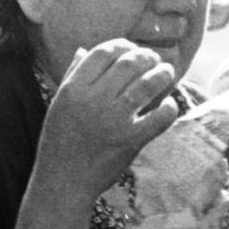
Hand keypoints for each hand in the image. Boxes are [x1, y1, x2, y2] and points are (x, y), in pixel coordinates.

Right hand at [37, 40, 188, 197]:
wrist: (63, 183)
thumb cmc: (60, 143)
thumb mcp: (59, 105)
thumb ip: (71, 76)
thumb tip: (83, 50)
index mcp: (73, 89)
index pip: (102, 52)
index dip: (122, 45)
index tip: (132, 48)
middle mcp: (93, 100)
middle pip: (128, 63)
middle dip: (146, 56)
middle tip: (155, 60)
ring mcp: (113, 120)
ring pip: (146, 85)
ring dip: (162, 74)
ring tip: (167, 73)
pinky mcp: (130, 141)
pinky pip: (158, 118)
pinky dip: (169, 108)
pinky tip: (170, 105)